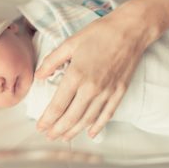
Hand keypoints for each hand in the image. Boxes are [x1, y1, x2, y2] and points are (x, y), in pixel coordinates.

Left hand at [35, 2, 154, 140]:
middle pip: (71, 117)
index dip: (47, 119)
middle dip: (57, 129)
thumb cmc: (98, 34)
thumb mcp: (70, 43)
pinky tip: (90, 133)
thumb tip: (38, 76)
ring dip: (74, 131)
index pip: (58, 106)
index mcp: (76, 75)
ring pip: (88, 120)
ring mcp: (107, 92)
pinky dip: (98, 126)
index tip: (40, 126)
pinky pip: (107, 114)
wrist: (130, 30)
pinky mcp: (119, 92)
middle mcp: (91, 88)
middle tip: (48, 135)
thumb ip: (51, 61)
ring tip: (64, 137)